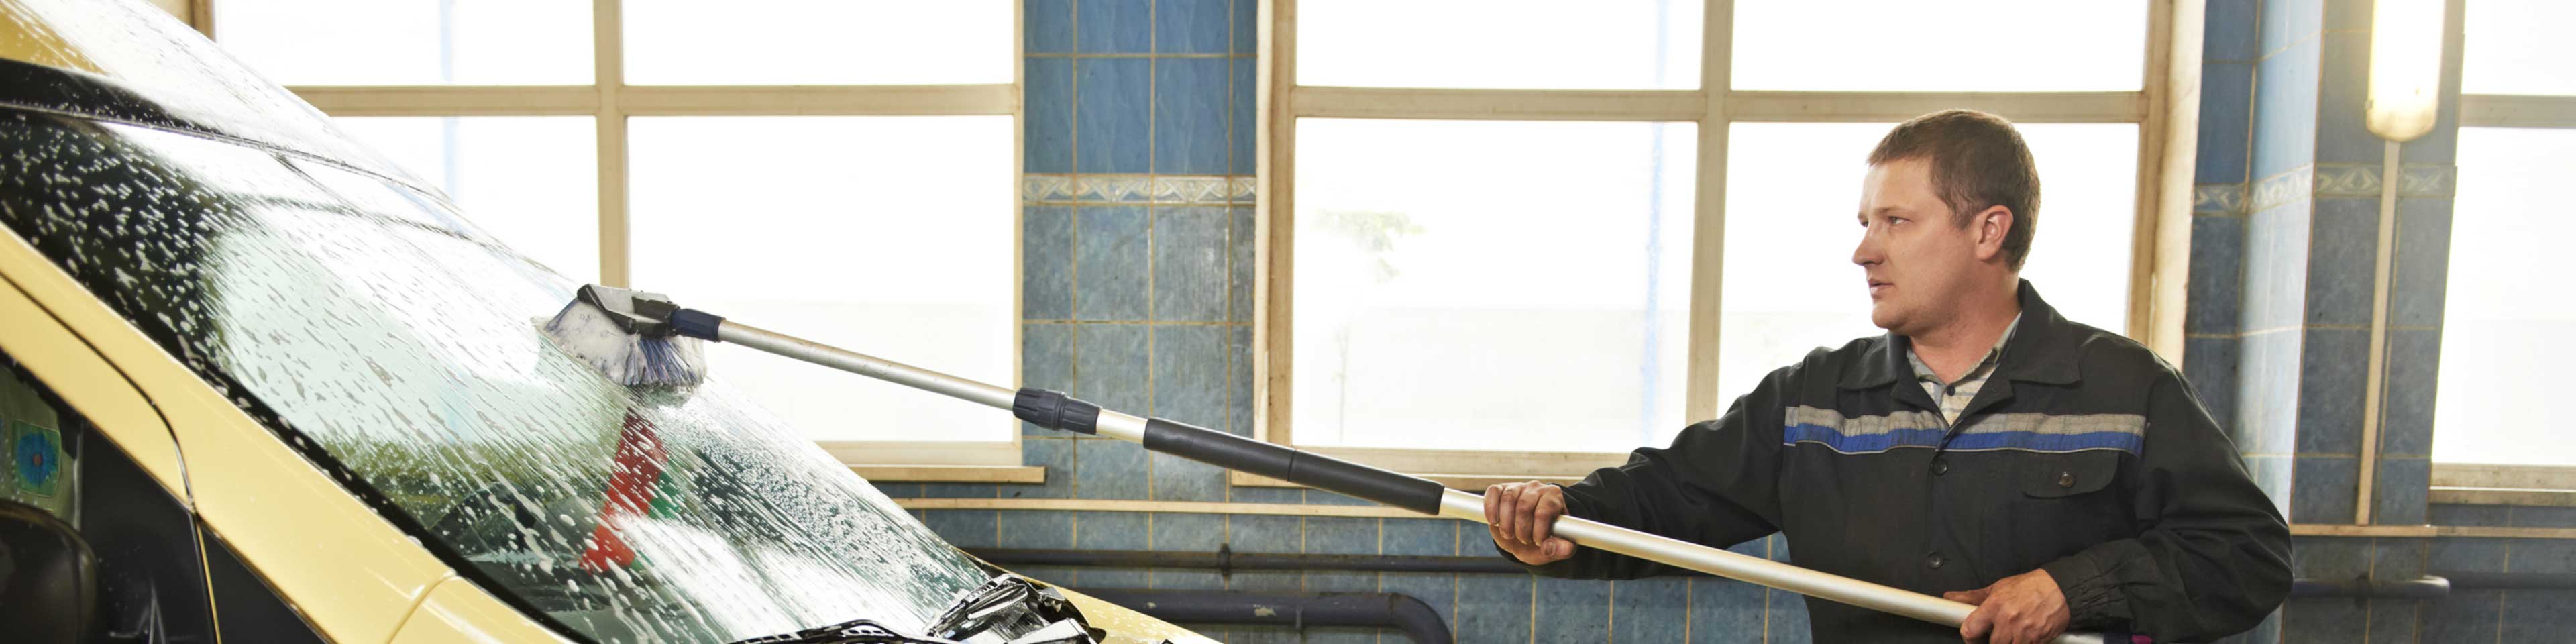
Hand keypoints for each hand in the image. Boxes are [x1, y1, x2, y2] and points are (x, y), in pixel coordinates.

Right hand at [1483, 481, 1574, 564]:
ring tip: (1509, 534)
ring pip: (1508, 499)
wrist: (1525, 537)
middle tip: (1523, 540)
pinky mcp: (1501, 489)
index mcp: (1554, 498)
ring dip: (1505, 523)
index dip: (1538, 532)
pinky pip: (1493, 492)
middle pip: (1524, 506)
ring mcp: (1518, 487)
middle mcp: (1537, 488)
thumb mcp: (1555, 548)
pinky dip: (1491, 508)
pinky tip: (1494, 521)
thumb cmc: (1542, 540)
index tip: (1538, 542)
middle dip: (1521, 530)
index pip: (1543, 512)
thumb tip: (1550, 548)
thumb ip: (1561, 550)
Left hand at [1947, 568, 2070, 643]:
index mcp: (1995, 606)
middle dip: (1992, 641)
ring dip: (2008, 643)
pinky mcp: (2038, 640)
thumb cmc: (2029, 587)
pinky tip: (2024, 636)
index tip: (1972, 636)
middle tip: (1997, 633)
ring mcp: (2024, 632)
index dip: (1969, 637)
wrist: (2060, 589)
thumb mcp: (1998, 588)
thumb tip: (1950, 598)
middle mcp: (2008, 620)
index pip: (1970, 630)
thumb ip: (1972, 597)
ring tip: (2012, 634)